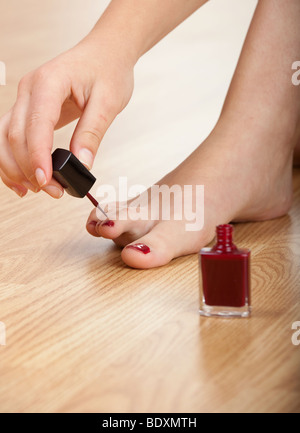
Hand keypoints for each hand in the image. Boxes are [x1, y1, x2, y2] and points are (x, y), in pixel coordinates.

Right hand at [0, 38, 133, 197]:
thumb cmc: (108, 71)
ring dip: (14, 167)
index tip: (46, 180)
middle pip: (14, 135)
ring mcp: (25, 98)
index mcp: (49, 82)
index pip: (36, 124)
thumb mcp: (109, 102)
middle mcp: (29, 89)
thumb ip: (92, 132)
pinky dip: (12, 159)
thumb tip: (82, 164)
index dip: (37, 155)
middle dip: (29, 168)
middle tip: (53, 192)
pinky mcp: (28, 109)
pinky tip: (22, 180)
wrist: (104, 53)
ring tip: (35, 190)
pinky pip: (9, 136)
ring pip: (4, 138)